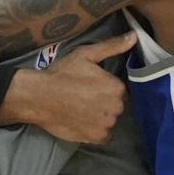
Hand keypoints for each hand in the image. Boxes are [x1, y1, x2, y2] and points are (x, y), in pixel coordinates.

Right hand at [0, 31, 136, 143]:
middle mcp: (116, 107)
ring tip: (81, 109)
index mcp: (116, 87)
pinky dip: (96, 130)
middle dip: (105, 102)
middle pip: (116, 106)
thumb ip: (112, 46)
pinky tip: (82, 121)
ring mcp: (107, 124)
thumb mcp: (86, 54)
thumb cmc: (62, 73)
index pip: (119, 90)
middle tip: (84, 97)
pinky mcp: (97, 138)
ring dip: (101, 117)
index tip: (91, 86)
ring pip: (110, 120)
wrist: (39, 97)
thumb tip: (134, 36)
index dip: (106, 88)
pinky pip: (104, 135)